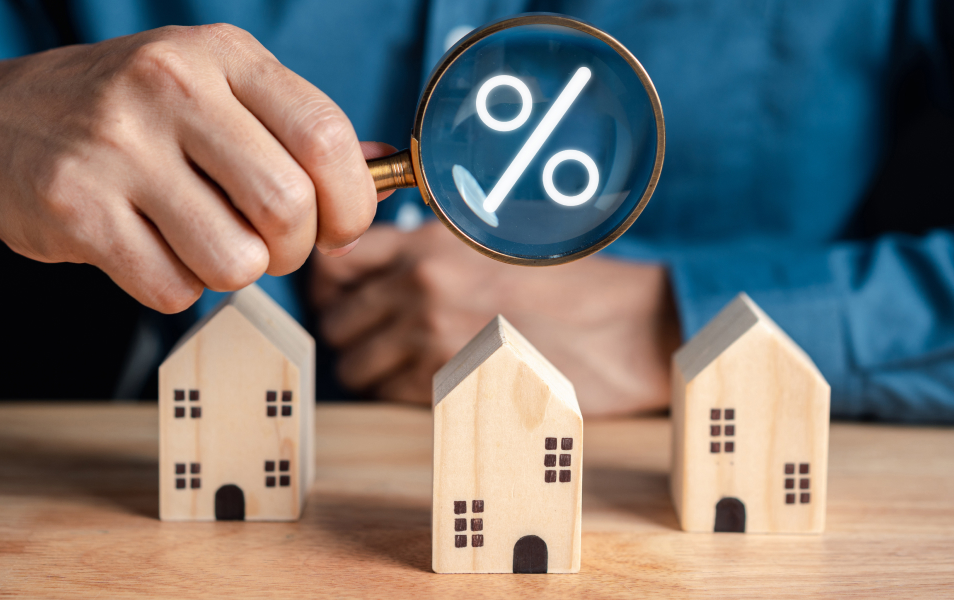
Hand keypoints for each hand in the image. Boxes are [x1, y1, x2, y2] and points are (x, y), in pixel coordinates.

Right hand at [0, 24, 387, 311]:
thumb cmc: (127, 116)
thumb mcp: (212, 89)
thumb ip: (295, 127)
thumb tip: (386, 169)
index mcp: (220, 55)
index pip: (326, 137)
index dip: (352, 204)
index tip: (340, 227)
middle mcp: (170, 87)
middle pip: (288, 208)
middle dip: (294, 250)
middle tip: (269, 246)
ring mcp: (118, 148)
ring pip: (235, 261)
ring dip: (232, 272)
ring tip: (200, 242)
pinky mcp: (77, 209)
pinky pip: (173, 289)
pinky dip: (175, 288)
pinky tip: (149, 249)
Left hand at [310, 222, 680, 416]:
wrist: (624, 329)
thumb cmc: (565, 284)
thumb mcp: (491, 241)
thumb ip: (426, 247)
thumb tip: (366, 260)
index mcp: (430, 242)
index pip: (336, 259)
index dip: (328, 280)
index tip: (340, 293)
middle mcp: (421, 285)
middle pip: (335, 317)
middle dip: (349, 329)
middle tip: (374, 334)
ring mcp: (431, 338)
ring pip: (354, 364)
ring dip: (370, 366)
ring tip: (403, 361)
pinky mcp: (448, 385)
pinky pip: (386, 395)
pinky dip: (397, 391)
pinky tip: (431, 379)